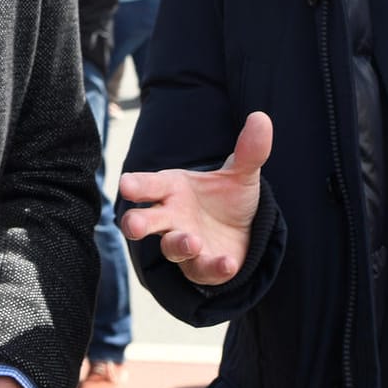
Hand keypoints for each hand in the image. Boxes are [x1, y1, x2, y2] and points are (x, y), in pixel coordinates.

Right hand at [117, 112, 270, 285]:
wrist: (244, 232)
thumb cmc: (227, 199)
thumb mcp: (241, 174)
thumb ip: (249, 151)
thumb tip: (261, 118)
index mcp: (173, 189)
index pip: (149, 185)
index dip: (136, 185)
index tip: (125, 185)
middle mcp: (172, 217)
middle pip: (145, 221)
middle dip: (137, 223)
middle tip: (134, 224)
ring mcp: (184, 244)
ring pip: (171, 248)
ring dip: (178, 245)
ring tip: (193, 241)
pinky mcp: (201, 267)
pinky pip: (202, 270)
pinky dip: (214, 267)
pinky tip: (228, 263)